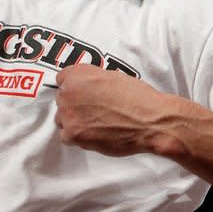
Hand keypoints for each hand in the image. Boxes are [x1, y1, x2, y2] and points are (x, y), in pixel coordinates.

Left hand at [54, 64, 168, 155]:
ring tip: (97, 122)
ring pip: (62, 119)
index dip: (76, 87)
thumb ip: (92, 80)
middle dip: (75, 104)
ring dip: (75, 121)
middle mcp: (68, 92)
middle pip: (62, 99)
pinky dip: (79, 136)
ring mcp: (68, 115)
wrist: (150, 121)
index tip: (83, 93)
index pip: (63, 79)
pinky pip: (67, 136)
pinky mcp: (73, 135)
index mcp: (78, 74)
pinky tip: (95, 133)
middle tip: (95, 110)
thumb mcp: (113, 76)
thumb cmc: (138, 97)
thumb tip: (85, 88)